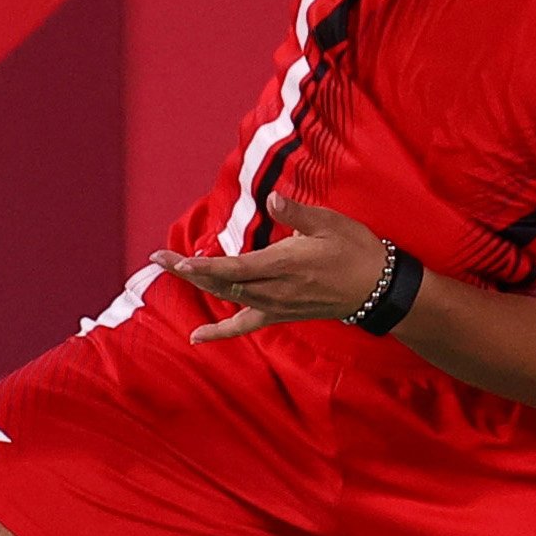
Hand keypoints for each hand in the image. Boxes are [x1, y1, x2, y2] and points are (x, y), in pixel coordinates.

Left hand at [157, 195, 387, 342]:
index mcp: (284, 264)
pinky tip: (196, 337)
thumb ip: (296, 213)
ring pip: (229, 297)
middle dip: (188, 271)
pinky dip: (219, 332)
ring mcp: (276, 305)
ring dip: (199, 285)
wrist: (377, 288)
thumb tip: (271, 198)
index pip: (234, 267)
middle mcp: (275, 289)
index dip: (203, 265)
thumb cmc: (355, 249)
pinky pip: (244, 326)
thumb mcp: (329, 223)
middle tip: (158, 257)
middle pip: (223, 283)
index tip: (177, 259)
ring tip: (173, 270)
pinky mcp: (279, 314)